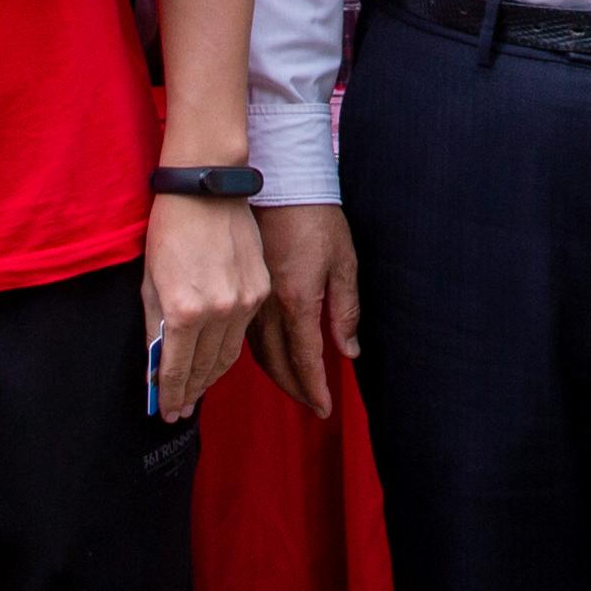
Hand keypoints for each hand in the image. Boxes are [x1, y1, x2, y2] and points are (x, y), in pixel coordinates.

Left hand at [144, 191, 269, 422]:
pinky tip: (217, 360)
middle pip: (204, 367)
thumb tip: (155, 363)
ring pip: (228, 355)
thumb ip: (153, 326)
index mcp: (184, 310)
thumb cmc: (169, 230)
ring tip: (196, 391)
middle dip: (190, 392)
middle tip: (180, 408)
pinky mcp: (260, 290)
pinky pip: (243, 333)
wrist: (206, 191)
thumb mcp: (149, 281)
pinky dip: (228, 351)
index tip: (166, 411)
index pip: (176, 368)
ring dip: (210, 377)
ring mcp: (243, 301)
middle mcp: (218, 311)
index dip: (169, 394)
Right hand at [249, 204, 354, 421]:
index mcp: (297, 301)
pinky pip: (246, 332)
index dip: (314, 388)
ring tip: (293, 386)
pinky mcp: (242, 287)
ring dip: (275, 374)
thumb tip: (348, 350)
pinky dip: (258, 353)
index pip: (305, 359)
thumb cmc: (316, 217)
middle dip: (295, 389)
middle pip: (277, 363)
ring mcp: (250, 297)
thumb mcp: (343, 262)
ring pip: (256, 352)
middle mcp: (268, 306)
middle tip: (311, 403)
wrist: (279, 182)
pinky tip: (269, 356)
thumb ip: (345, 310)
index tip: (323, 408)